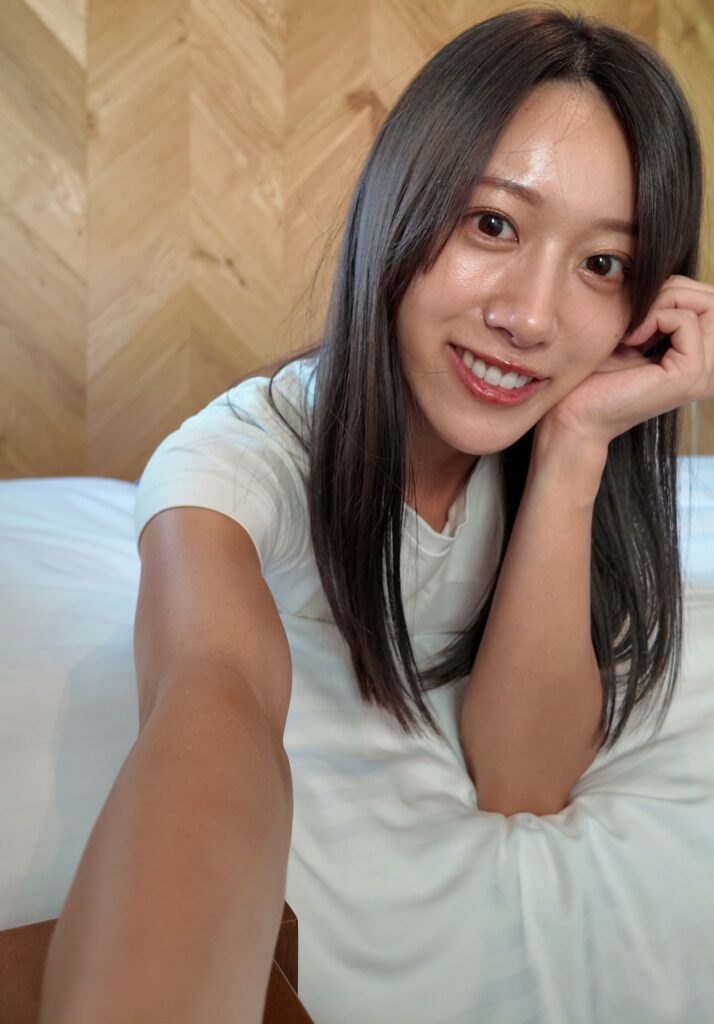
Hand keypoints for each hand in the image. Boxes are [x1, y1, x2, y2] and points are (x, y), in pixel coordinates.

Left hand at [535, 275, 713, 451]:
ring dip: (663, 301)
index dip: (673, 289)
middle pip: (712, 297)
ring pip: (707, 303)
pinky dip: (655, 317)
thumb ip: (654, 308)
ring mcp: (703, 374)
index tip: (636, 311)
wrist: (573, 416)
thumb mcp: (630, 332)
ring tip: (634, 326)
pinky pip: (685, 320)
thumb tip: (667, 273)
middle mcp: (707, 366)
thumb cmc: (592, 377)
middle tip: (636, 313)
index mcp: (696, 357)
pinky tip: (630, 339)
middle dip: (672, 289)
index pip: (706, 300)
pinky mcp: (690, 376)